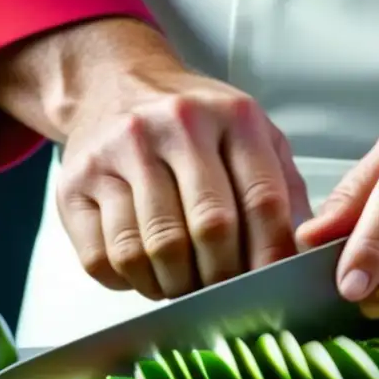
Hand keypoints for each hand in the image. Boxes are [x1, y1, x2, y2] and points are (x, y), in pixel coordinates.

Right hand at [57, 63, 309, 299]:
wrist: (115, 85)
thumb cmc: (193, 125)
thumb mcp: (251, 135)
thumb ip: (282, 189)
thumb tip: (303, 255)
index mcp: (231, 116)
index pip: (262, 201)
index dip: (270, 258)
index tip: (269, 288)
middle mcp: (173, 127)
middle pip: (209, 230)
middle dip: (222, 278)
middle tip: (222, 293)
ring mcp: (118, 153)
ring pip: (152, 251)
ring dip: (173, 286)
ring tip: (182, 283)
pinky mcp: (75, 183)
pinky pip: (104, 258)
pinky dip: (129, 281)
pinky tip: (143, 270)